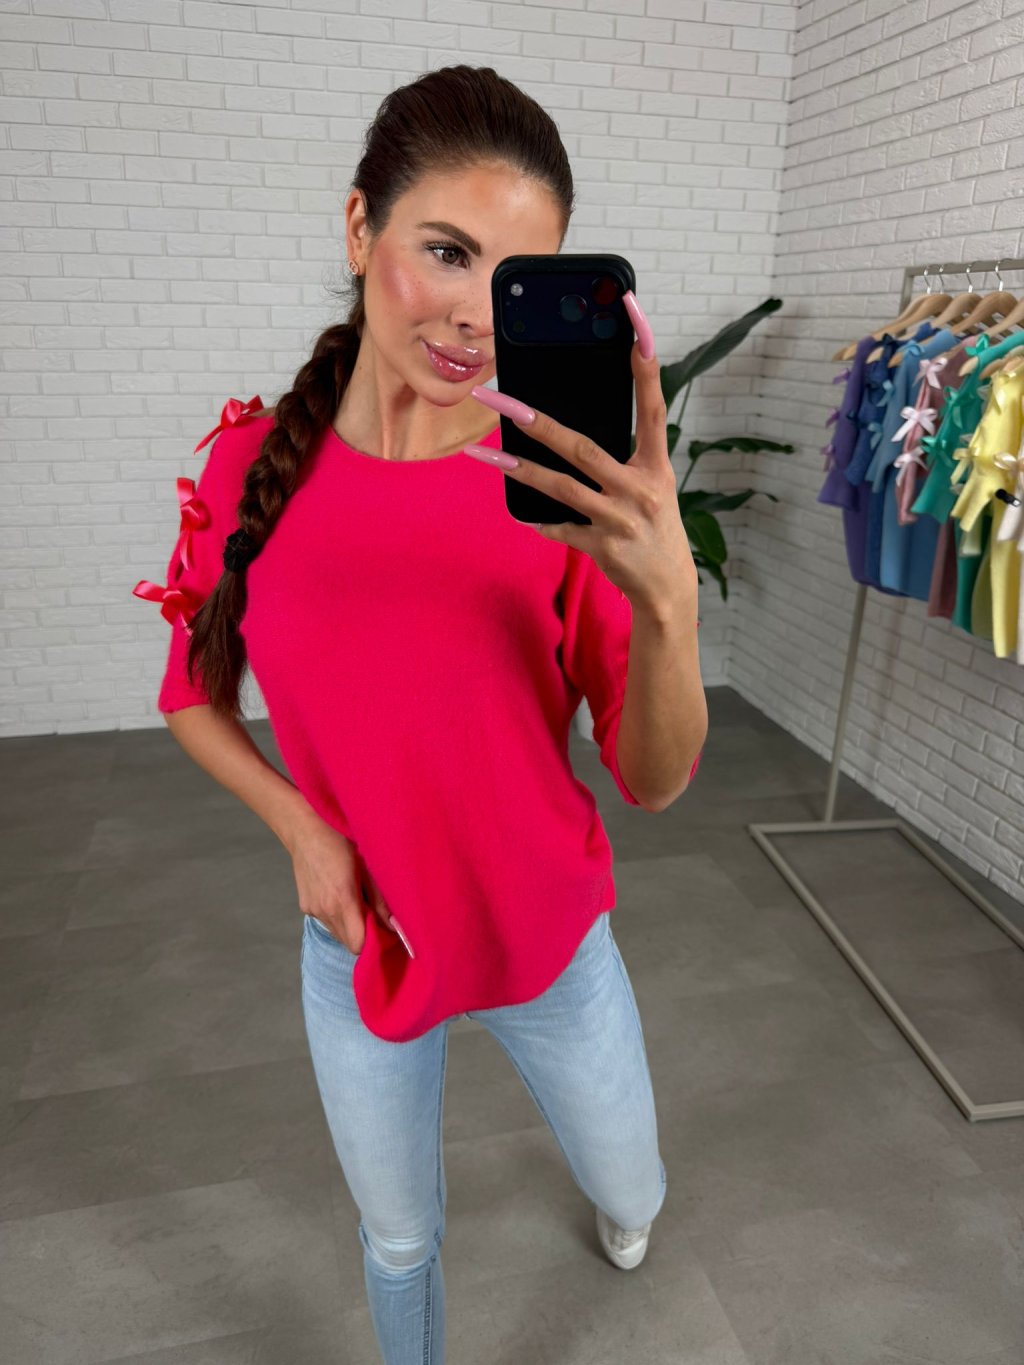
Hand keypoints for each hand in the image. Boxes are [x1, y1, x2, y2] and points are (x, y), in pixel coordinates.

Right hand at [289, 817, 392, 954]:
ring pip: (337, 933)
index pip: (358, 944)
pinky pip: (327, 921)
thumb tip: (394, 925)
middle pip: (348, 942)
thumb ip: (380, 899)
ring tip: (357, 900)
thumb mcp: (367, 865)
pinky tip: (340, 894)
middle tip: (374, 913)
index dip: (374, 941)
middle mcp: (324, 911)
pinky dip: (337, 917)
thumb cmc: (340, 839)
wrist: (305, 828)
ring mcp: (312, 910)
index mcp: (342, 901)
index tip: (385, 929)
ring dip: (350, 926)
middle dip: (364, 934)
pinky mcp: (305, 906)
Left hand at [466, 290, 697, 612]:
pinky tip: (521, 516)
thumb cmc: (653, 529)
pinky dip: (540, 523)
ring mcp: (620, 518)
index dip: (645, 361)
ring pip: (559, 486)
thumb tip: (571, 432)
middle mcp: (640, 488)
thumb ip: (622, 459)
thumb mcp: (651, 488)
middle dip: (535, 421)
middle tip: (496, 397)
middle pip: (581, 446)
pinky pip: (559, 528)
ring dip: (517, 469)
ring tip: (481, 454)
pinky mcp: (602, 546)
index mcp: (656, 466)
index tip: (634, 317)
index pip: (652, 404)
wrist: (668, 590)